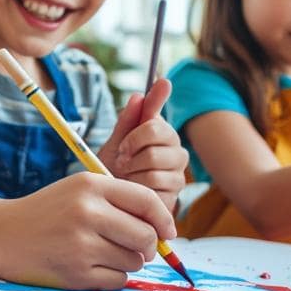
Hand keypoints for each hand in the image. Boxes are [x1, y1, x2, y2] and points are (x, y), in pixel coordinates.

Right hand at [0, 173, 178, 289]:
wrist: (2, 235)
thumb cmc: (48, 212)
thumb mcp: (79, 190)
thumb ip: (120, 202)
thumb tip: (163, 234)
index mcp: (91, 185)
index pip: (147, 201)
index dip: (164, 219)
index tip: (167, 233)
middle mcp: (87, 212)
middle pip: (145, 236)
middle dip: (147, 246)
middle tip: (133, 246)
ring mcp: (81, 244)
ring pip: (134, 261)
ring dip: (127, 261)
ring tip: (103, 253)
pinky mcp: (76, 272)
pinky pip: (118, 280)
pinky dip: (112, 277)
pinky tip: (91, 266)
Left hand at [98, 78, 187, 210]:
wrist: (112, 193)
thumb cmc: (116, 162)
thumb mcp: (118, 138)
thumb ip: (130, 117)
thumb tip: (144, 92)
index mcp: (166, 134)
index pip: (154, 127)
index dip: (132, 138)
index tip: (122, 146)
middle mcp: (178, 154)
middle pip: (153, 153)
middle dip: (130, 160)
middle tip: (121, 163)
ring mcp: (178, 177)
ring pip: (152, 173)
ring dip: (131, 176)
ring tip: (126, 177)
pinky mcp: (173, 198)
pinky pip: (153, 192)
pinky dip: (137, 191)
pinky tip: (134, 190)